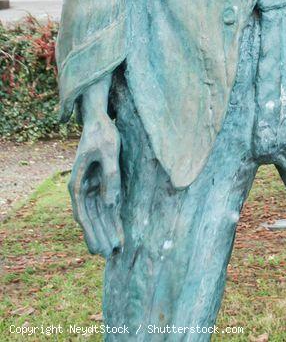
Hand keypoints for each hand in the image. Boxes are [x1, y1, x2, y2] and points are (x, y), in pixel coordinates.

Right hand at [69, 101, 123, 257]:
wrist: (99, 119)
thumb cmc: (103, 133)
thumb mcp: (109, 151)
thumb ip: (110, 176)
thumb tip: (110, 203)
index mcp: (78, 183)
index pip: (84, 215)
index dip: (92, 232)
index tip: (100, 248)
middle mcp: (81, 189)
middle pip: (90, 219)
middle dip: (99, 237)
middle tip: (109, 256)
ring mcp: (90, 187)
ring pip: (97, 215)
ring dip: (105, 231)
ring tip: (113, 250)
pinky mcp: (99, 183)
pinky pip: (104, 205)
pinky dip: (110, 218)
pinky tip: (115, 230)